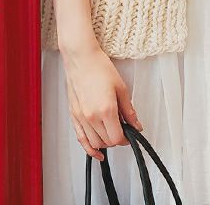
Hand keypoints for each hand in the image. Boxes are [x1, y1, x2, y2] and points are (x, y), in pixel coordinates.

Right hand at [61, 45, 142, 161]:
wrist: (81, 58)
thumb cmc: (99, 67)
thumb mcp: (121, 88)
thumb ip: (129, 110)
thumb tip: (136, 125)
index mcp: (106, 110)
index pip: (117, 138)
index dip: (126, 138)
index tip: (130, 133)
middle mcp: (91, 117)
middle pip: (107, 142)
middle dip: (117, 139)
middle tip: (123, 129)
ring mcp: (81, 117)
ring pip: (95, 143)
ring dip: (105, 142)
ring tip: (111, 133)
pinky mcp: (73, 115)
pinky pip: (81, 139)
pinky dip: (89, 148)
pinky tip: (96, 151)